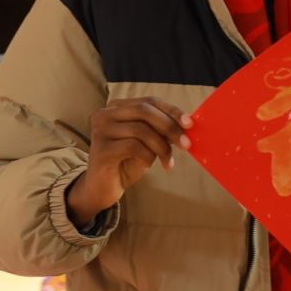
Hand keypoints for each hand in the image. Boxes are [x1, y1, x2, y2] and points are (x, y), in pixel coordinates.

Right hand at [65, 97, 191, 227]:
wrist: (102, 189)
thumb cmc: (126, 163)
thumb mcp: (147, 142)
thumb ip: (160, 130)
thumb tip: (185, 124)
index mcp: (117, 107)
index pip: (149, 101)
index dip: (172, 110)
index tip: (190, 123)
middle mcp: (105, 114)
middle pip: (144, 111)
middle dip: (169, 127)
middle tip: (185, 144)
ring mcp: (100, 131)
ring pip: (141, 130)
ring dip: (161, 147)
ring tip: (166, 161)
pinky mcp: (101, 149)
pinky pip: (133, 147)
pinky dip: (147, 156)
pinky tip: (147, 165)